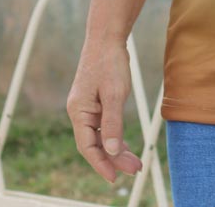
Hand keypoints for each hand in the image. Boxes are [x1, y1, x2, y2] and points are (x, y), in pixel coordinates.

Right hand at [66, 40, 142, 183]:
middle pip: (95, 143)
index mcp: (79, 112)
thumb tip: (112, 151)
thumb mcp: (114, 94)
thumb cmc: (109, 63)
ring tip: (134, 162)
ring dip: (116, 149)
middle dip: (114, 159)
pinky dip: (114, 136)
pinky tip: (125, 145)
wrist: (106, 37)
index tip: (114, 178)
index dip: (101, 163)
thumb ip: (113, 123)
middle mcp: (80, 112)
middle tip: (134, 169)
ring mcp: (87, 107)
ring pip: (101, 136)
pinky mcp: (95, 102)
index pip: (88, 146)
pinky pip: (103, 126)